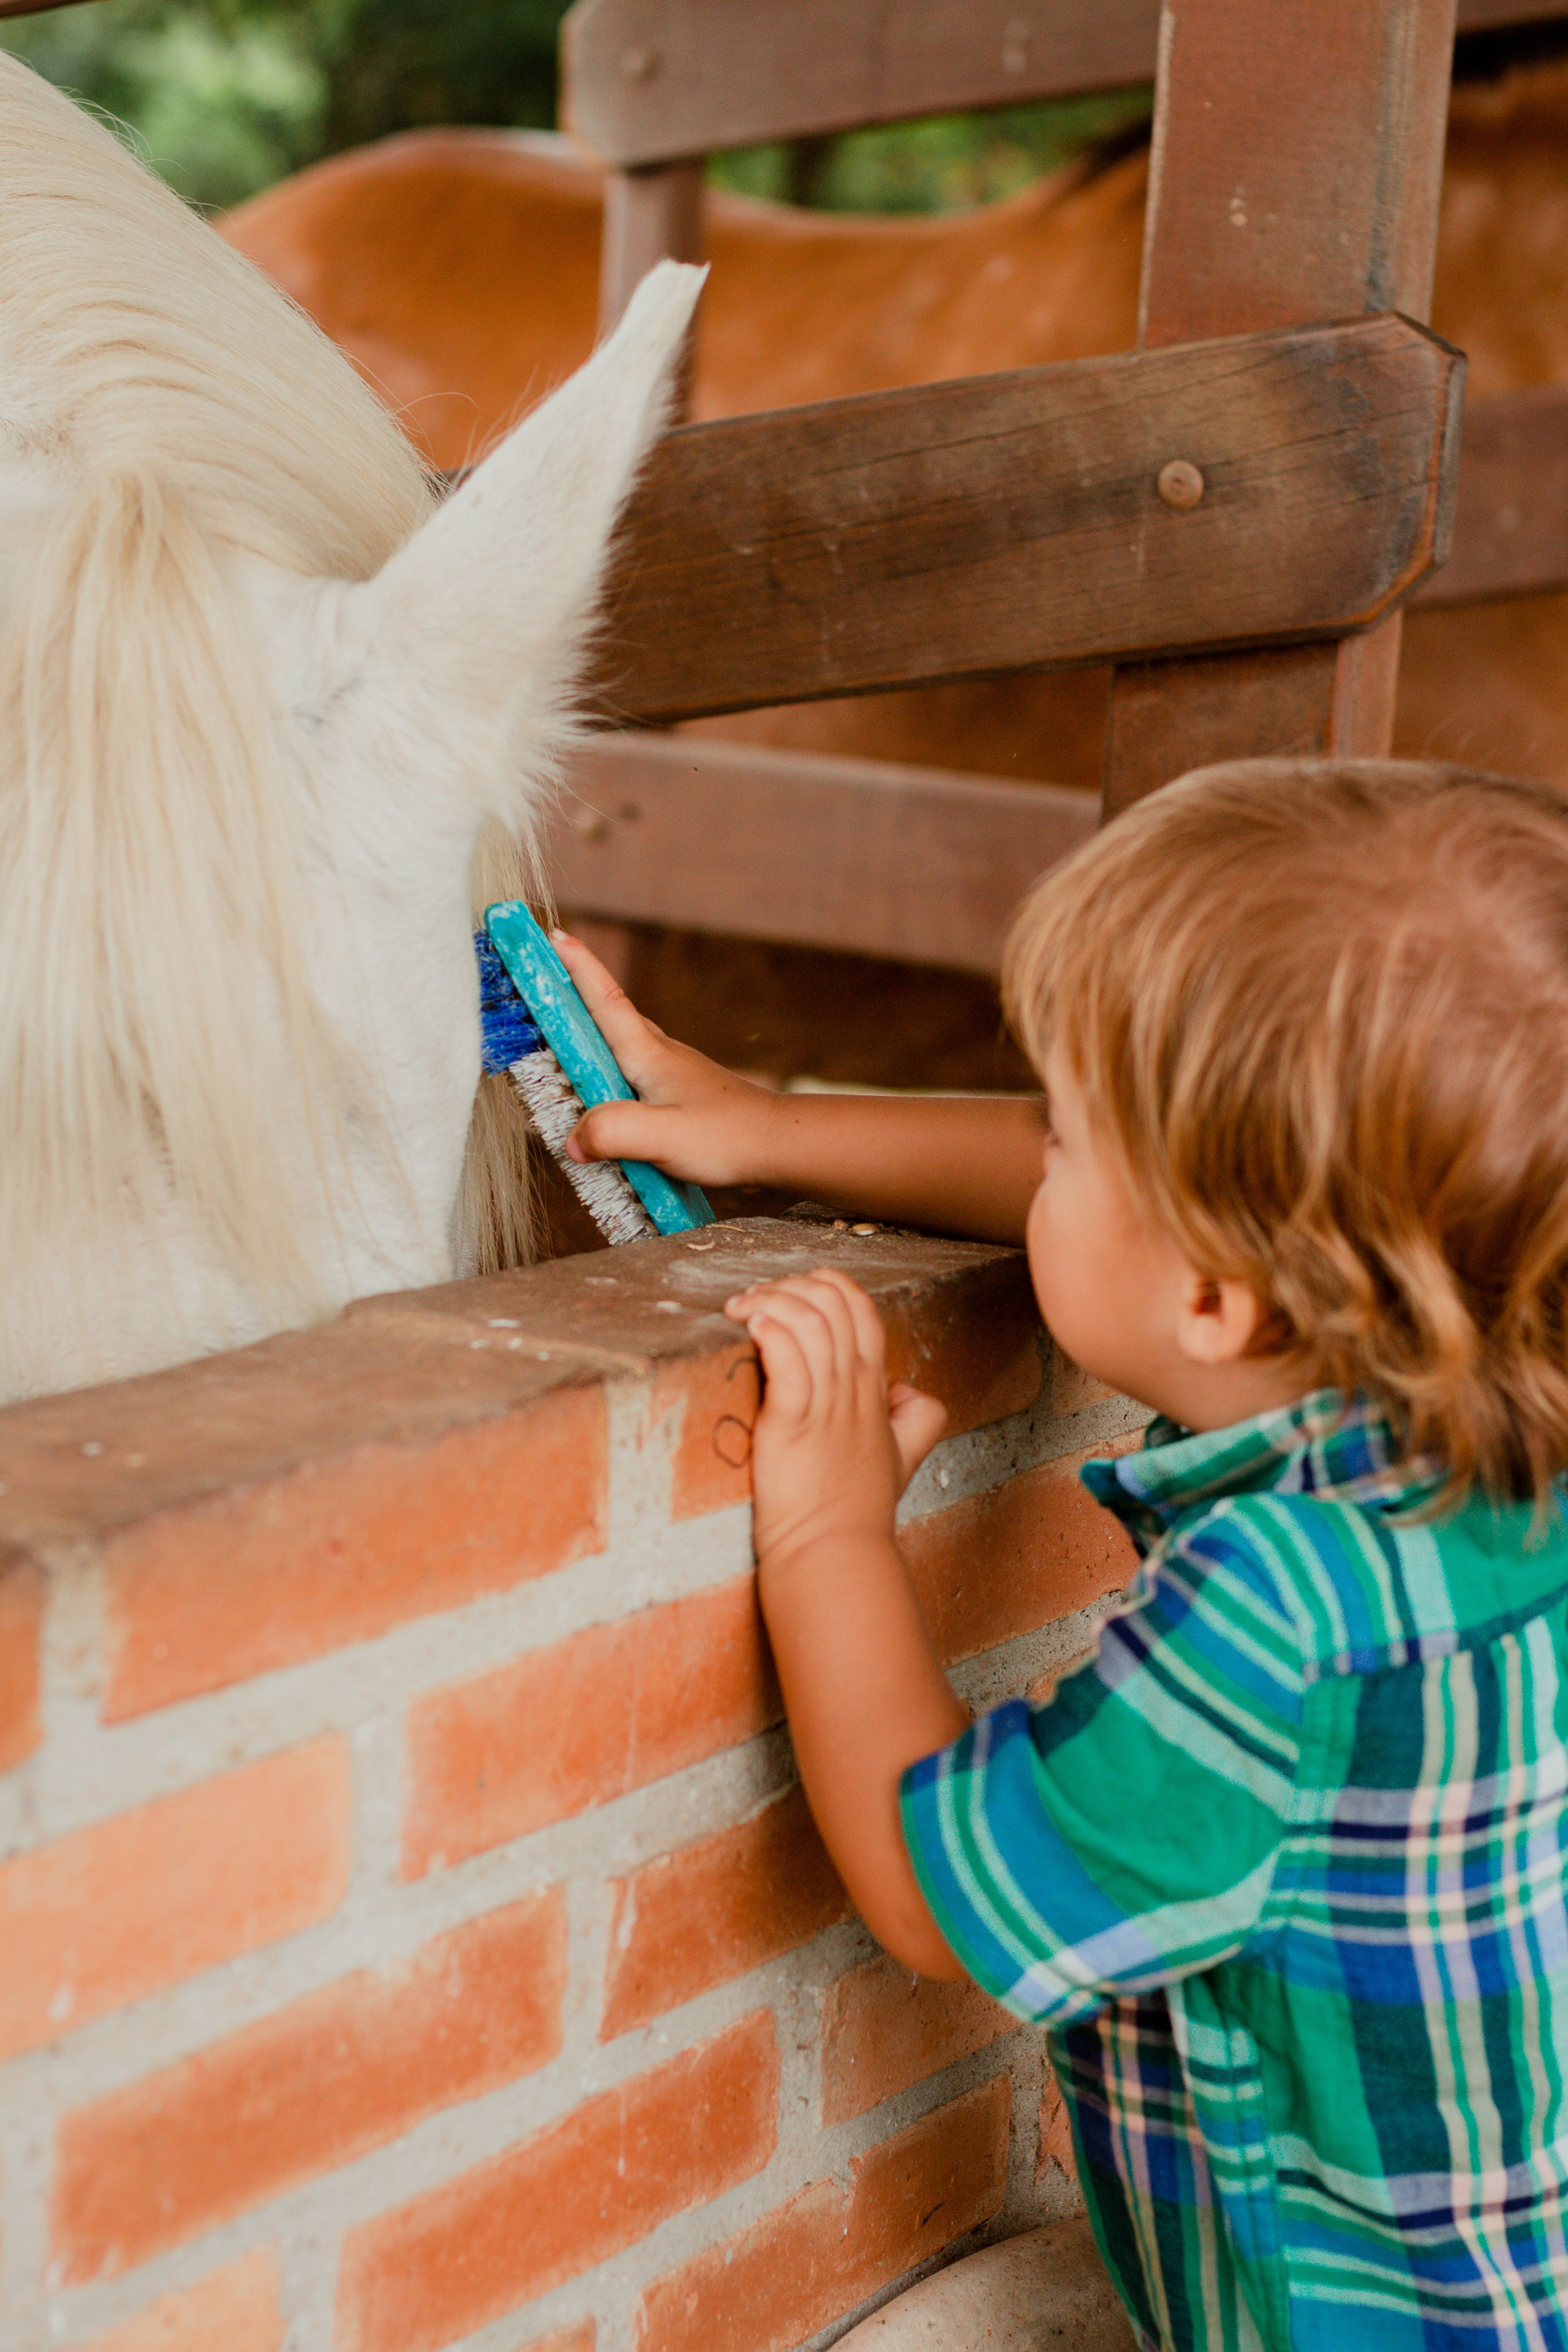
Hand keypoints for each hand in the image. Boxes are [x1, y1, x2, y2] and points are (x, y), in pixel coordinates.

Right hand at [553, 930, 778, 1185]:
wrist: (781, 1144)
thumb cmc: (728, 1136)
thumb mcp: (663, 1138)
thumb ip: (614, 1132)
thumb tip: (573, 1139)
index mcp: (648, 1055)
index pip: (605, 1000)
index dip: (577, 968)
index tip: (553, 935)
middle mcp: (658, 1055)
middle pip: (608, 1015)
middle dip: (575, 994)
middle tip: (541, 981)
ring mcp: (672, 1073)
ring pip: (621, 1044)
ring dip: (592, 1034)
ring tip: (561, 1040)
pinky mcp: (680, 1094)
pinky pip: (634, 1073)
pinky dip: (610, 1071)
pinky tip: (606, 1095)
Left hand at [724, 1268, 947, 1571]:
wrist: (834, 1554)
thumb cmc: (857, 1511)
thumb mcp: (904, 1457)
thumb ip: (917, 1419)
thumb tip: (908, 1391)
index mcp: (874, 1388)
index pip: (860, 1307)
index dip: (825, 1284)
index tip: (788, 1295)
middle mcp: (853, 1389)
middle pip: (832, 1303)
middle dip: (789, 1285)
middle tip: (752, 1300)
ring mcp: (825, 1407)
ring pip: (810, 1323)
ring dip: (771, 1302)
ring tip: (741, 1309)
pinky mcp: (791, 1427)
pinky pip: (788, 1363)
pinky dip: (770, 1334)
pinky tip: (750, 1325)